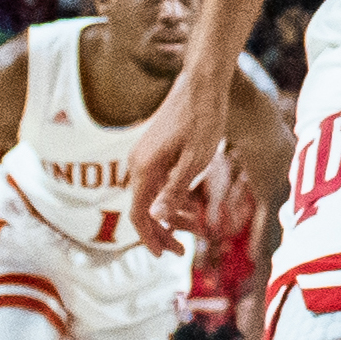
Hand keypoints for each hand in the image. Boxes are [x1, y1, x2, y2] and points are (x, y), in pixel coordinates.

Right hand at [129, 69, 227, 256]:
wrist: (202, 84)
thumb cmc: (203, 119)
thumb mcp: (195, 160)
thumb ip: (175, 189)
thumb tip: (157, 218)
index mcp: (145, 168)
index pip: (139, 214)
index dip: (150, 239)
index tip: (166, 255)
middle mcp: (138, 163)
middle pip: (143, 208)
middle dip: (162, 231)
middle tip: (183, 248)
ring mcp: (145, 155)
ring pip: (151, 196)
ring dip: (169, 215)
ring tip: (194, 227)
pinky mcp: (154, 149)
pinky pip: (156, 182)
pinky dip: (170, 197)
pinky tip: (189, 205)